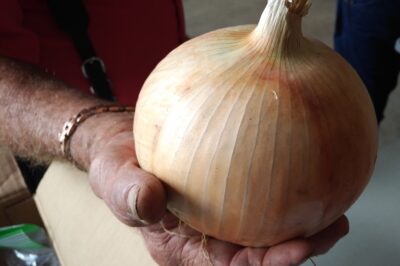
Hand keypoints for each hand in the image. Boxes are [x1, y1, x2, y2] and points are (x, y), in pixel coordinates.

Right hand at [82, 113, 348, 264]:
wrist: (127, 143)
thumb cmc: (118, 168)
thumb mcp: (114, 180)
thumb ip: (128, 194)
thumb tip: (148, 200)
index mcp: (184, 250)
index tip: (293, 248)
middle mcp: (209, 239)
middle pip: (260, 256)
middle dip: (297, 250)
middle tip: (329, 228)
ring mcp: (223, 215)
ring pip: (268, 230)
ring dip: (301, 226)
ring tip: (332, 212)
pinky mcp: (231, 191)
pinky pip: (262, 198)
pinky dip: (286, 194)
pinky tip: (306, 178)